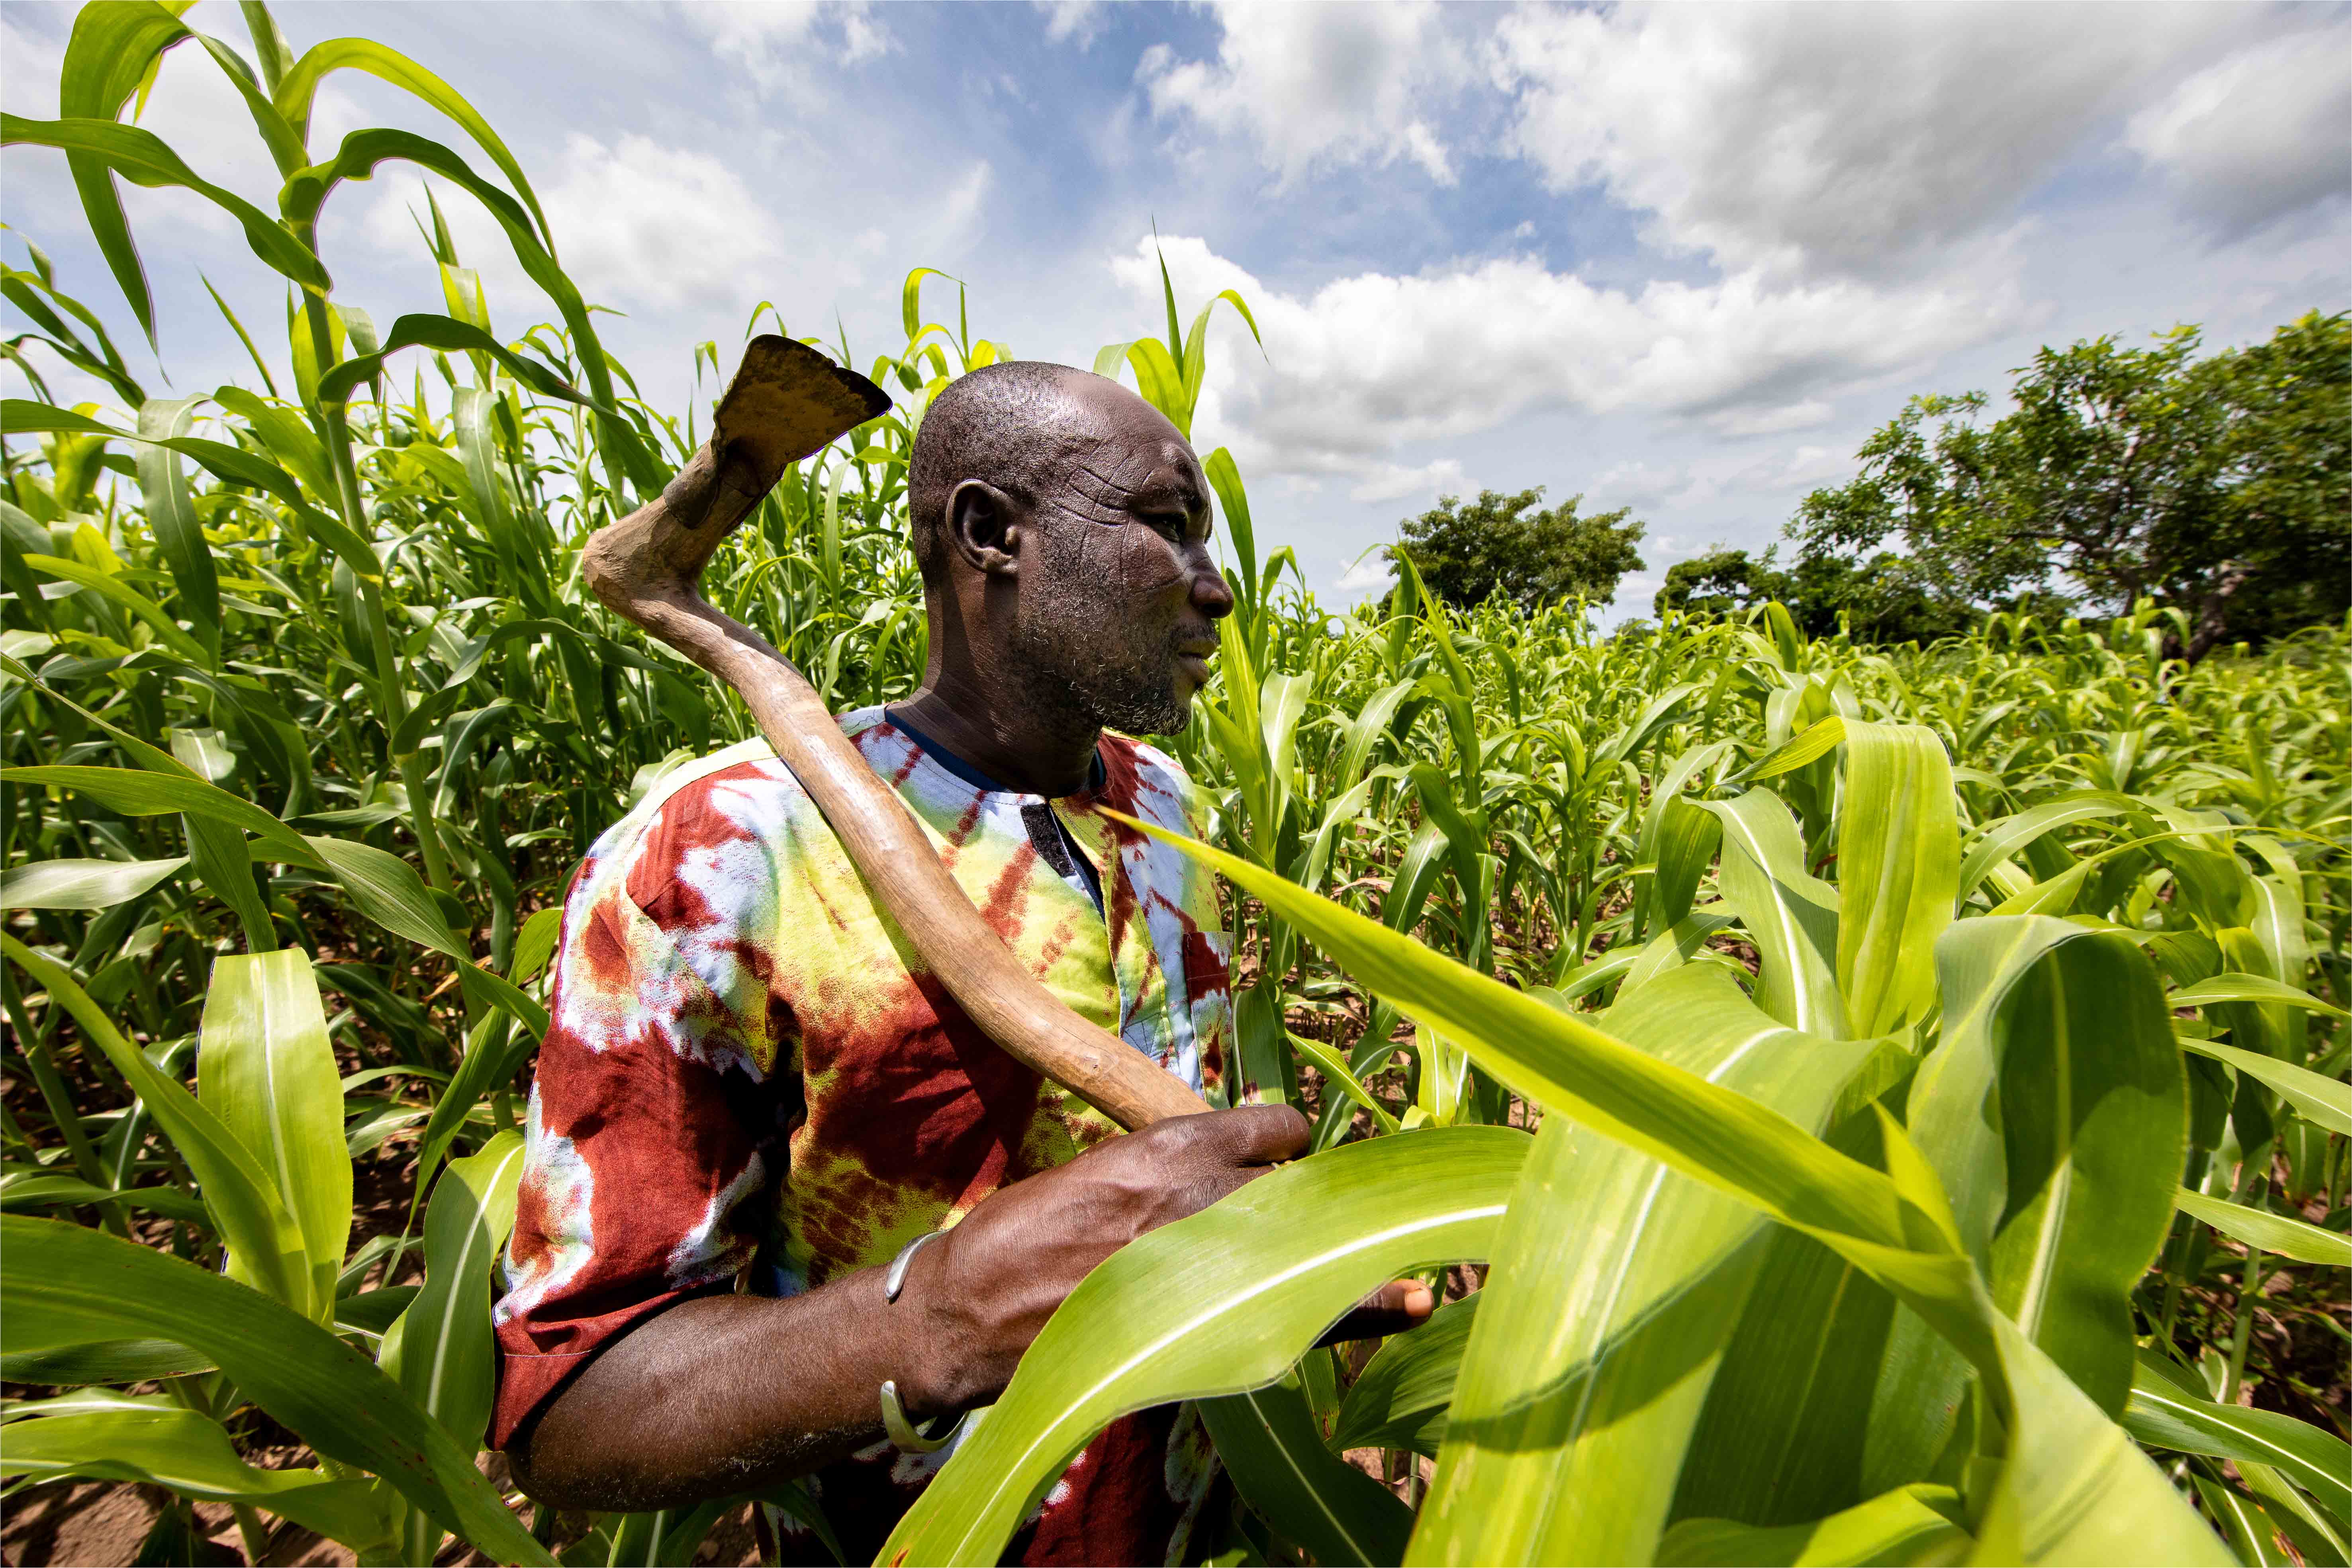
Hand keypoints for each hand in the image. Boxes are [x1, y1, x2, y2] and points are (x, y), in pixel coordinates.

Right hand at [895, 1105, 1431, 1413]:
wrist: (967, 1308)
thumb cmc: (1023, 1235)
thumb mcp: (1099, 1174)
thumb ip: (1167, 1172)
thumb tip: (1225, 1169)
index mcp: (1167, 1147)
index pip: (1271, 1129)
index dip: (1291, 1146)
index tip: (1301, 1164)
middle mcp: (1198, 1194)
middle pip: (1304, 1189)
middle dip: (1335, 1204)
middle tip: (1364, 1218)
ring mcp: (1204, 1258)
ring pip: (1313, 1247)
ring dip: (1363, 1257)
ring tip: (1423, 1277)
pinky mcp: (1198, 1318)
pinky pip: (1298, 1309)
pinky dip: (1358, 1307)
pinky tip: (1409, 1304)